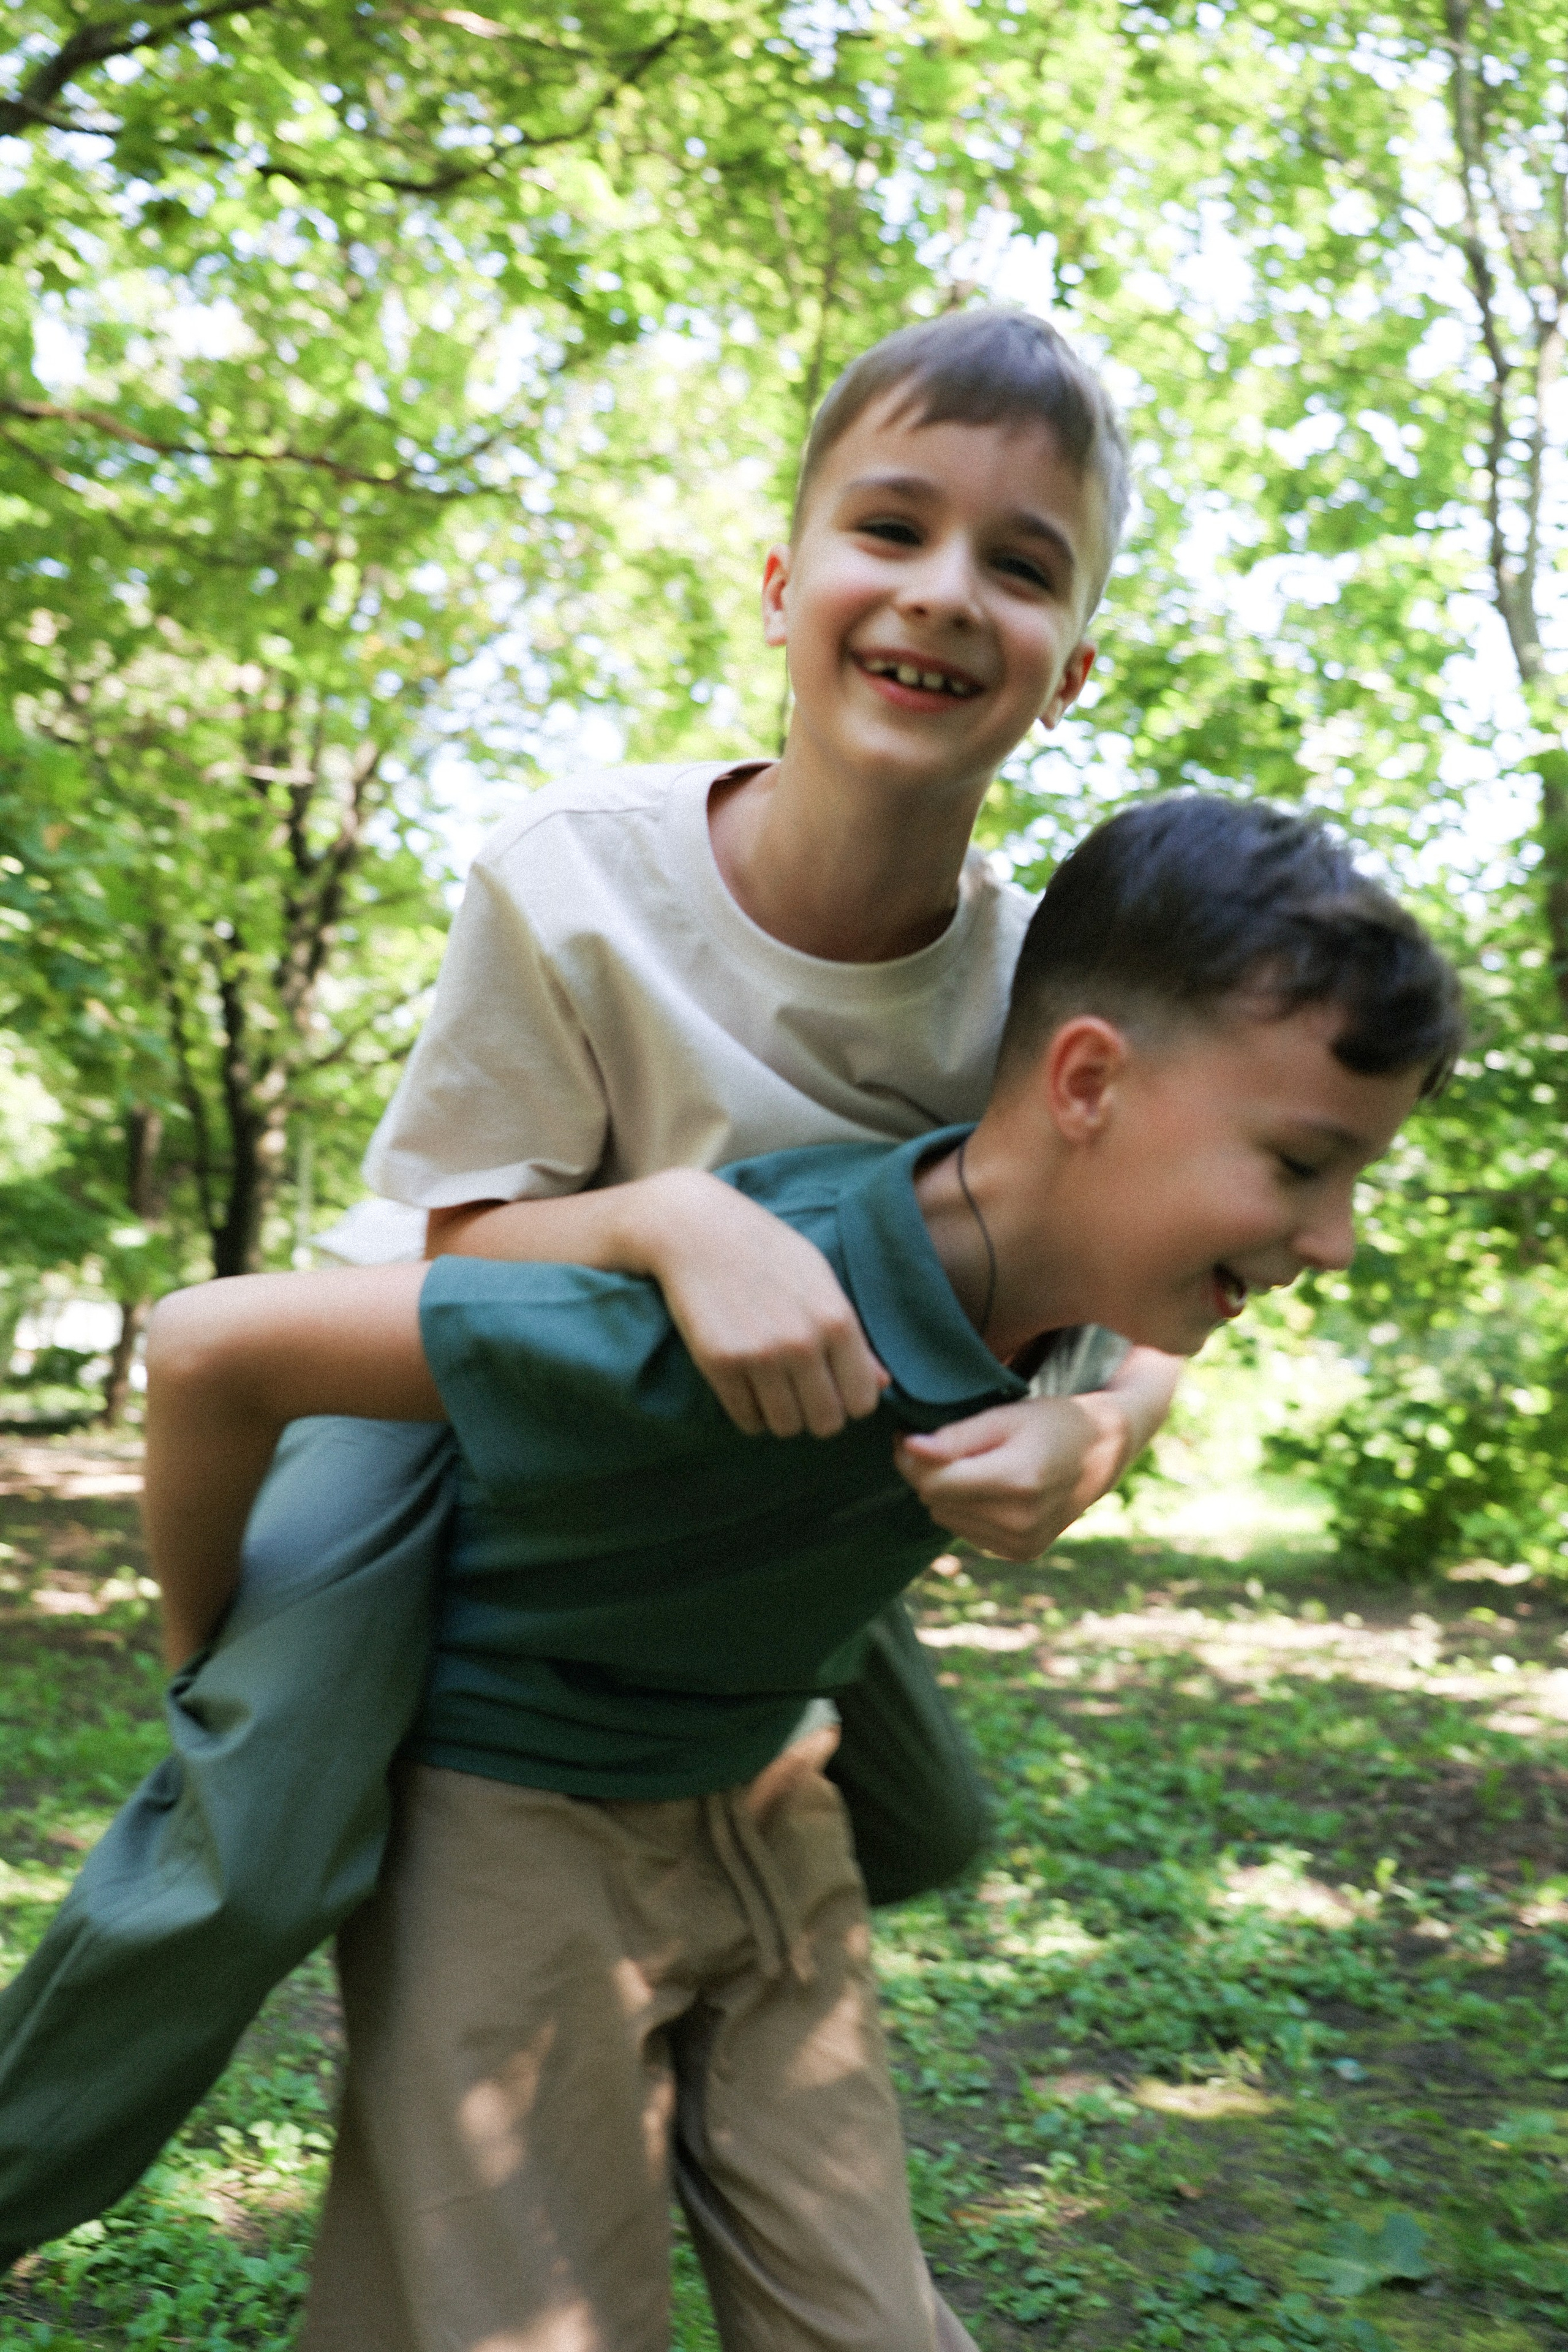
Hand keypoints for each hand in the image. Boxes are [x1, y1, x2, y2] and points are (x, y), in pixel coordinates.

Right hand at [638, 1171, 888, 1438]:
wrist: (698, 1231)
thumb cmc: (768, 1252)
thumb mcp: (821, 1282)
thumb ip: (853, 1337)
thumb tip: (881, 1384)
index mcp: (837, 1320)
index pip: (862, 1400)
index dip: (849, 1401)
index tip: (834, 1388)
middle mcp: (802, 1343)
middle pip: (825, 1423)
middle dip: (817, 1416)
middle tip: (802, 1395)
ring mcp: (759, 1356)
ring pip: (785, 1427)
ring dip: (782, 1417)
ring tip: (774, 1392)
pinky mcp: (719, 1364)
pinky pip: (746, 1419)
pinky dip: (750, 1414)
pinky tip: (748, 1389)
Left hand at [893, 1348, 1179, 1558]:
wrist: (1103, 1452)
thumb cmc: (1052, 1423)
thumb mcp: (1005, 1416)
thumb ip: (956, 1436)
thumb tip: (908, 1448)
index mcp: (1018, 1480)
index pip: (933, 1482)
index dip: (911, 1458)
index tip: (908, 1435)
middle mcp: (1021, 1520)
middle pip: (935, 1501)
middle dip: (929, 1473)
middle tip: (942, 1445)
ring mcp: (1023, 1543)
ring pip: (945, 1518)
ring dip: (947, 1492)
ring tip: (976, 1465)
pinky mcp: (1022, 1553)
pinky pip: (966, 1532)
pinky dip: (967, 1510)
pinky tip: (990, 1489)